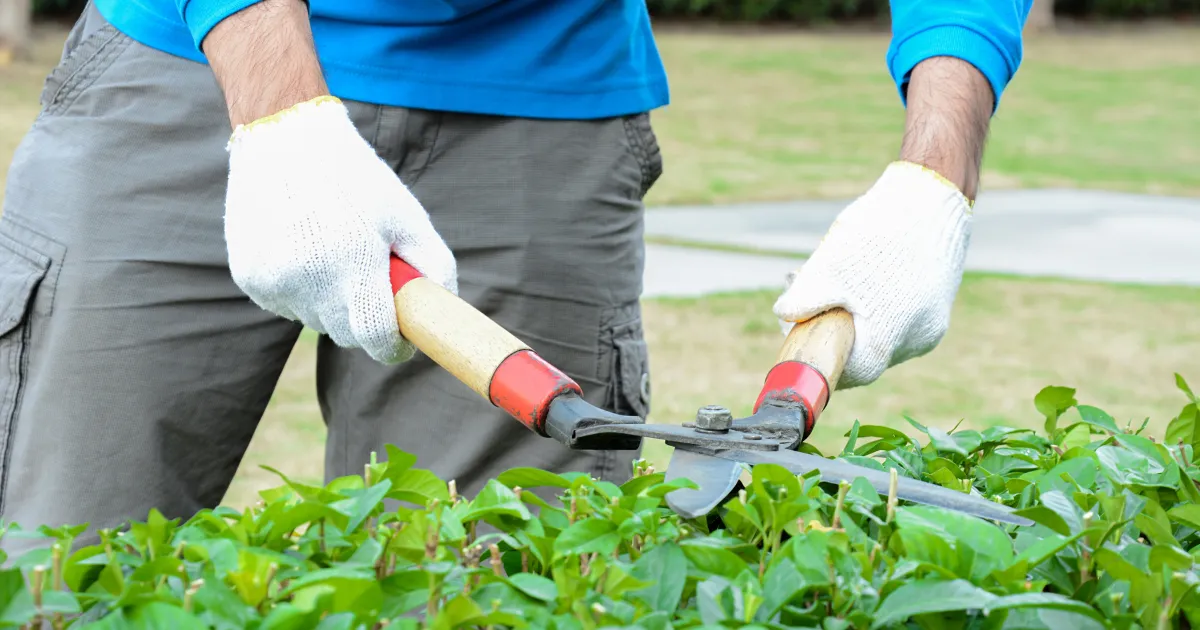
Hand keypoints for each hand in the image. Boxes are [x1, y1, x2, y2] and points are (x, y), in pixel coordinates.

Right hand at [223, 96, 457, 362]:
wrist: (284, 139)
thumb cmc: (358, 179)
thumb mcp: (408, 216)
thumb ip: (436, 267)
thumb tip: (443, 312)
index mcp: (354, 262)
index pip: (375, 337)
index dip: (393, 347)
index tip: (401, 343)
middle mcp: (309, 278)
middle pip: (346, 335)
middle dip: (365, 322)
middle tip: (370, 286)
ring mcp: (274, 280)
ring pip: (315, 321)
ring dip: (330, 303)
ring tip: (333, 253)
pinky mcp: (250, 278)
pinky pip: (285, 305)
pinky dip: (300, 290)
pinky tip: (302, 250)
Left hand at [773, 56, 990, 388]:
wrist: (933, 195)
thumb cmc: (878, 233)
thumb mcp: (828, 268)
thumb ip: (803, 299)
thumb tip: (784, 315)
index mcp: (890, 339)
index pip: (851, 372)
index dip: (821, 357)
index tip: (799, 339)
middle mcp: (919, 339)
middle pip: (866, 352)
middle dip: (832, 329)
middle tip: (806, 303)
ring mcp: (932, 321)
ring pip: (882, 333)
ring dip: (852, 315)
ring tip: (830, 279)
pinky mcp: (938, 303)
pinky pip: (899, 317)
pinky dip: (875, 305)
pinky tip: (859, 275)